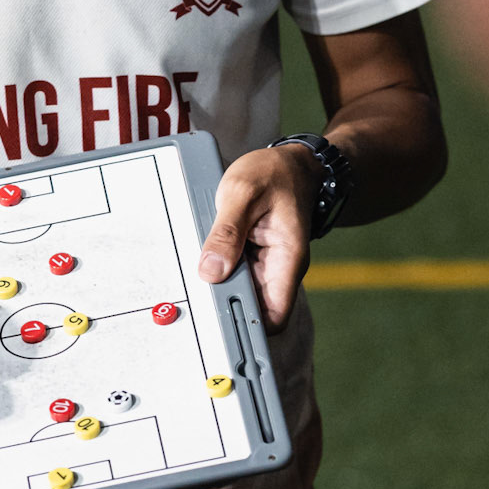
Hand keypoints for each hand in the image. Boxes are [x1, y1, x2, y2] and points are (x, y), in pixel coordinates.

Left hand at [196, 145, 319, 329]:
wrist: (291, 163)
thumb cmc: (274, 174)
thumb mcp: (243, 193)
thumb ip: (227, 232)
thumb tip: (211, 270)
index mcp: (287, 259)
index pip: (273, 317)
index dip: (247, 325)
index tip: (220, 320)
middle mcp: (280, 269)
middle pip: (251, 307)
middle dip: (224, 301)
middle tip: (198, 287)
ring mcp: (266, 264)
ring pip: (239, 290)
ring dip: (219, 281)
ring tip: (204, 258)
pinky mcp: (253, 257)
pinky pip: (233, 271)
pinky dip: (219, 265)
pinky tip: (209, 250)